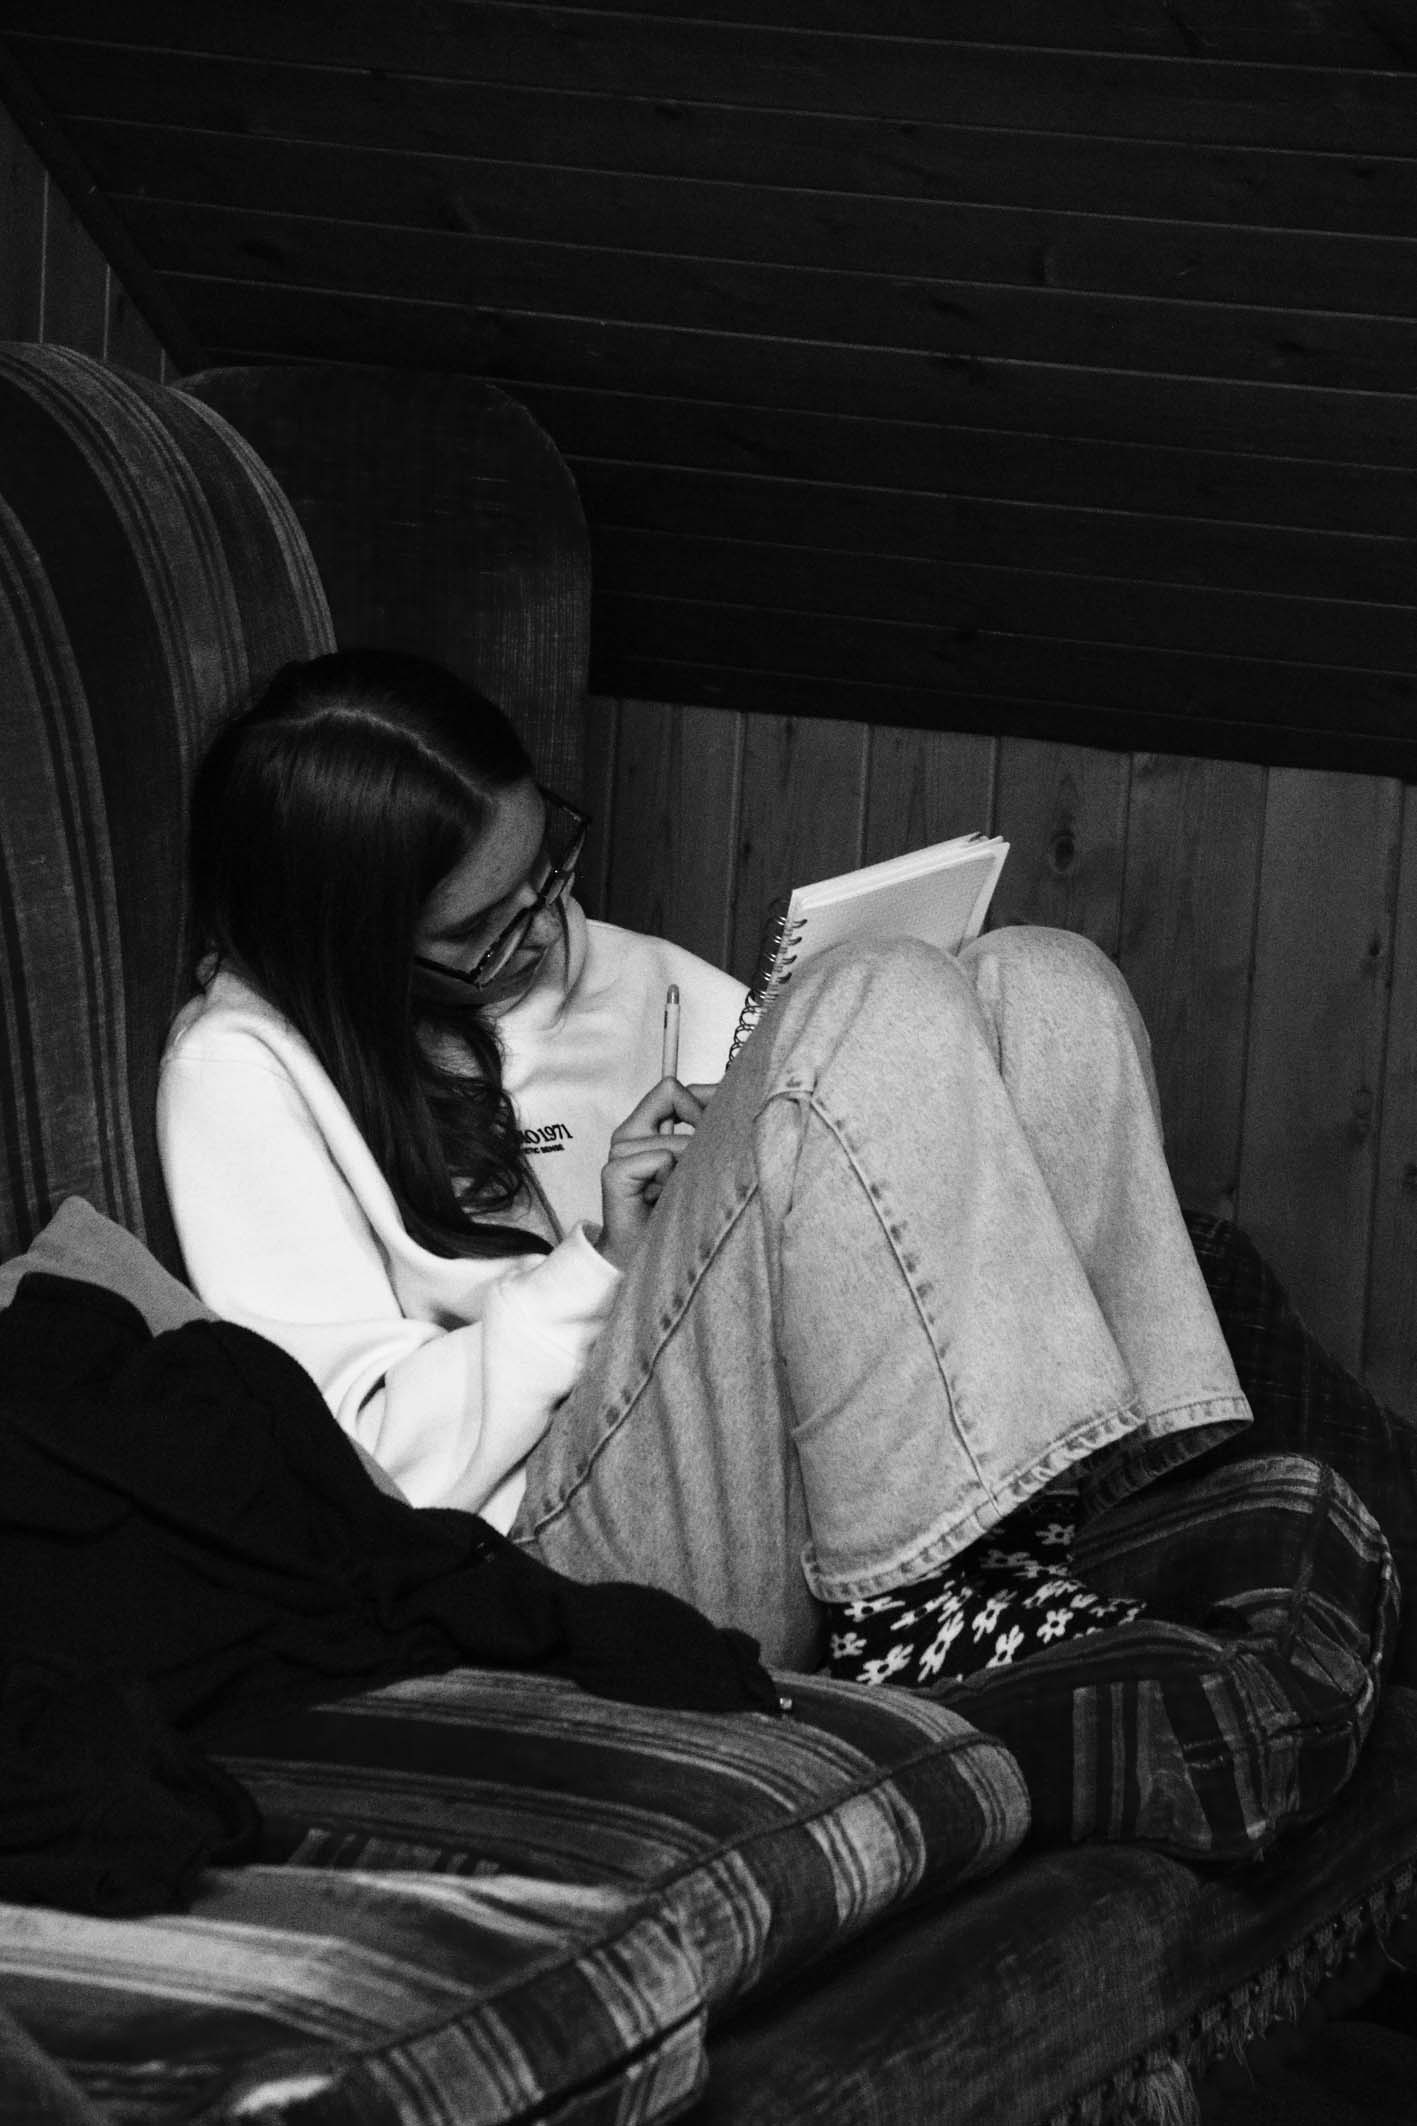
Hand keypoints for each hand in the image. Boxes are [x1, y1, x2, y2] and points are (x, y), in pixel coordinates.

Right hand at [598, 1078, 707, 1269]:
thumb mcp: (695, 1162)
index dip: (702, 1098)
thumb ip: (704, 1129)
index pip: (672, 1087)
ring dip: (688, 1167)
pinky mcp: (615, 1172)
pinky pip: (662, 1159)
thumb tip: (731, 1098)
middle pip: (671, 1094)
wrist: (645, 1255)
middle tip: (703, 1162)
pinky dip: (671, 1180)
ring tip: (677, 1190)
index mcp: (643, 1126)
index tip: (721, 1123)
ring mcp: (619, 1152)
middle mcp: (628, 1134)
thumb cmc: (672, 1211)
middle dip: (701, 1126)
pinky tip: (664, 1198)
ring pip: (675, 1138)